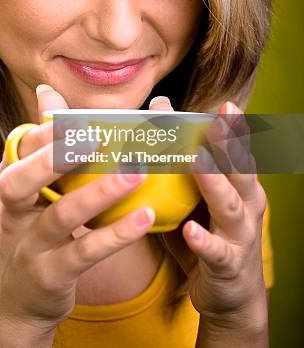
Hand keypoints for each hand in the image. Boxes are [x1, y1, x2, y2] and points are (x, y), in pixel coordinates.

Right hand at [0, 85, 154, 333]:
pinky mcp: (51, 274)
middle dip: (55, 158)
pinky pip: (84, 252)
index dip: (47, 130)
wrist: (16, 302)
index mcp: (9, 182)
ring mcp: (28, 245)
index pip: (21, 149)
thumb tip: (46, 91)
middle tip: (96, 137)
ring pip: (61, 215)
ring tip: (137, 172)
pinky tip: (143, 217)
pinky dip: (115, 235)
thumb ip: (42, 143)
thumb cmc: (30, 230)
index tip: (81, 116)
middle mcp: (12, 211)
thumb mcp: (27, 188)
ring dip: (99, 193)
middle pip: (22, 180)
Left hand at [148, 97, 267, 331]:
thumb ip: (183, 164)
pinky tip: (190, 230)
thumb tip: (156, 121)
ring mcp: (239, 235)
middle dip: (229, 144)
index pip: (237, 152)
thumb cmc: (210, 235)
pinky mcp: (227, 264)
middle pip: (240, 170)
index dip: (232, 128)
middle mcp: (246, 205)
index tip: (225, 106)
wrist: (231, 297)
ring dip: (213, 182)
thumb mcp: (199, 199)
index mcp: (240, 186)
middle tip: (219, 119)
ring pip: (229, 205)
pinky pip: (215, 251)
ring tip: (198, 161)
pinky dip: (203, 240)